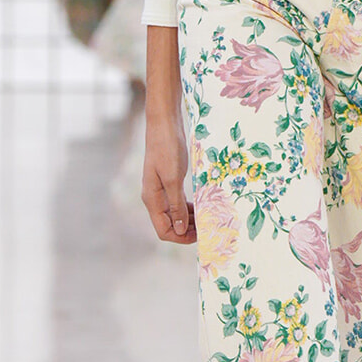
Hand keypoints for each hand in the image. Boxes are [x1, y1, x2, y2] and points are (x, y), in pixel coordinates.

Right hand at [142, 116, 196, 244]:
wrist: (164, 124)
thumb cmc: (167, 148)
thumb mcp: (173, 179)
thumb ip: (175, 205)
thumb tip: (180, 230)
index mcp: (152, 199)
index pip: (164, 230)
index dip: (181, 237)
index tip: (201, 235)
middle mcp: (154, 198)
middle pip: (170, 225)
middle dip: (188, 230)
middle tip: (209, 227)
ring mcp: (161, 190)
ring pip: (175, 214)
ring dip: (191, 219)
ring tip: (208, 217)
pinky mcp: (169, 181)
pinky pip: (178, 202)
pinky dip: (190, 207)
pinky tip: (202, 205)